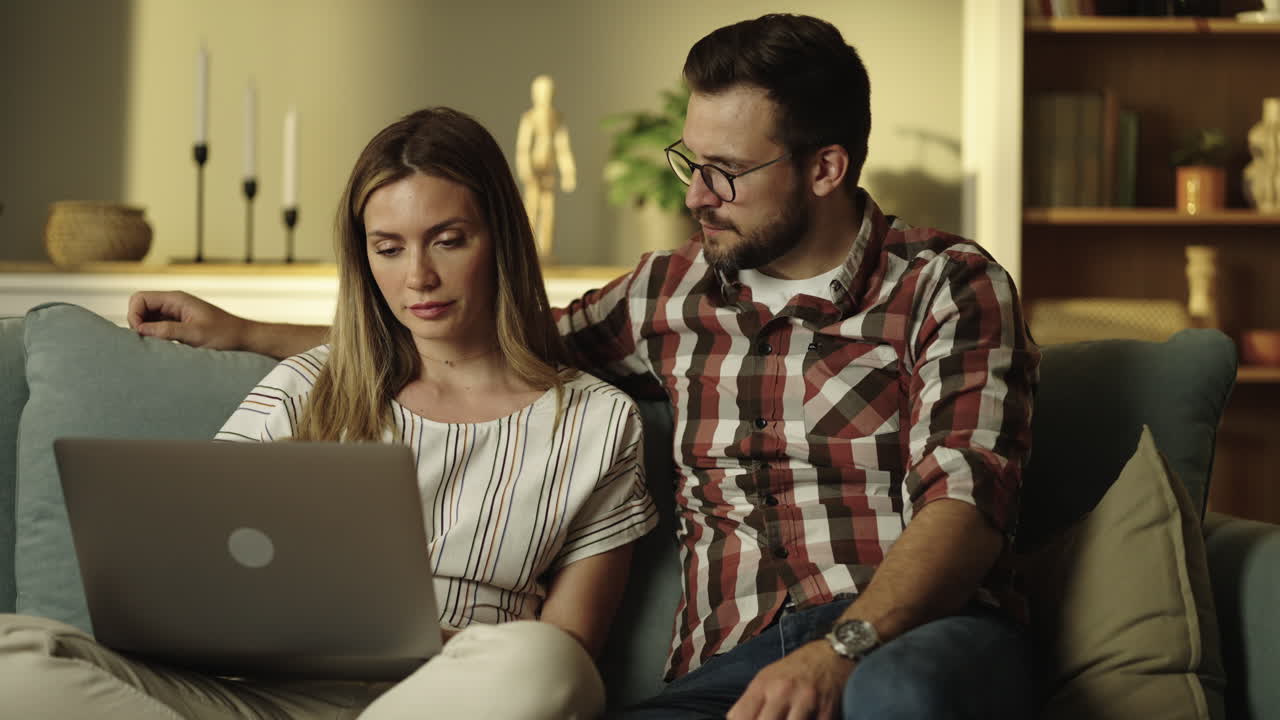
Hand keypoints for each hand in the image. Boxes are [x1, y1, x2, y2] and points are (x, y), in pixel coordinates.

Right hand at [127, 291, 247, 349]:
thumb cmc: (225, 335)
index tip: (142, 334)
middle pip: (140, 308)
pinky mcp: (179, 326)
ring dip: (147, 332)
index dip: (134, 315)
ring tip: (157, 347)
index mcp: (176, 299)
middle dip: (138, 324)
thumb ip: (167, 330)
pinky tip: (163, 349)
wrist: (245, 339)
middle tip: (149, 342)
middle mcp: (173, 304)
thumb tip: (139, 330)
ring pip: (147, 320)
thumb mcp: (195, 334)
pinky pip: (158, 328)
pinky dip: (155, 337)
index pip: (139, 298)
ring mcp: (175, 315)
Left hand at [726, 641, 853, 719]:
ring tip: (787, 719)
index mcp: (763, 684)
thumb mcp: (767, 678)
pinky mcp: (827, 712)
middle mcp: (782, 691)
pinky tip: (806, 719)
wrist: (831, 655)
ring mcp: (805, 702)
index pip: (739, 717)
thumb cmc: (795, 670)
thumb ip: (751, 702)